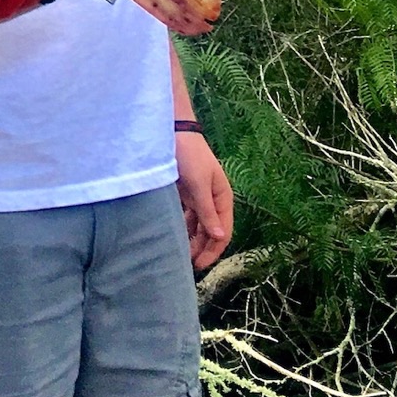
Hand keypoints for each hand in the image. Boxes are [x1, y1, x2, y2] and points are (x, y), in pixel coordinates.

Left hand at [176, 129, 233, 268]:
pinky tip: (172, 236)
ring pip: (197, 225)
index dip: (213, 250)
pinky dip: (182, 227)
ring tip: (178, 255)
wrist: (173, 130)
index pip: (223, 232)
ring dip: (191, 240)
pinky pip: (185, 216)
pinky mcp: (184, 192)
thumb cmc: (190, 155)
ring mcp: (198, 196)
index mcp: (222, 198)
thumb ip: (207, 211)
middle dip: (201, 249)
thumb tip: (220, 237)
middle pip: (210, 231)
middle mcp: (212, 200)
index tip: (199, 265)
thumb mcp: (199, 185)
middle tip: (187, 265)